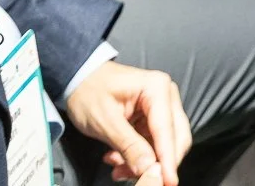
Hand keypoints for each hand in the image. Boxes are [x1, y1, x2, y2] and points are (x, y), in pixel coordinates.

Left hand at [64, 61, 190, 185]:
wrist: (79, 79)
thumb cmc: (89, 92)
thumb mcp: (105, 121)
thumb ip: (128, 145)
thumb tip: (148, 168)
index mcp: (157, 89)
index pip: (167, 130)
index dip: (168, 159)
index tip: (168, 182)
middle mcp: (166, 96)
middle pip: (175, 138)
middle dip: (156, 162)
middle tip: (133, 177)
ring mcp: (161, 107)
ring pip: (165, 145)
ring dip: (144, 161)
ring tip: (117, 167)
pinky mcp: (154, 118)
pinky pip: (154, 144)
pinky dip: (139, 156)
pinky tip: (118, 158)